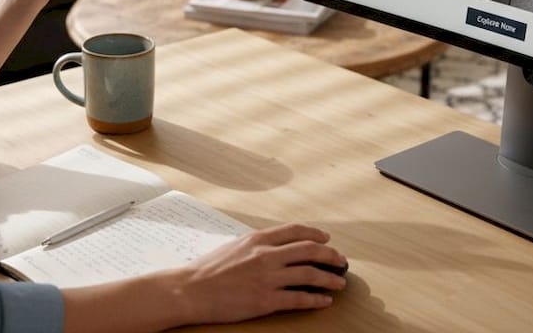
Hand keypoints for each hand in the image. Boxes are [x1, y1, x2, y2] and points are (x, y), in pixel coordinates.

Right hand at [173, 223, 346, 324]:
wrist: (191, 290)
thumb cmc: (207, 270)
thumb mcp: (233, 246)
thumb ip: (255, 245)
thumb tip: (274, 247)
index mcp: (257, 239)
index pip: (295, 231)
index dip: (315, 234)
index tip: (326, 238)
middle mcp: (266, 255)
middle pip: (309, 250)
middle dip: (330, 255)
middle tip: (341, 260)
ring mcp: (267, 278)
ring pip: (309, 274)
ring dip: (329, 278)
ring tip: (339, 282)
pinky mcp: (266, 300)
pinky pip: (299, 299)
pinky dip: (316, 299)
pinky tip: (324, 301)